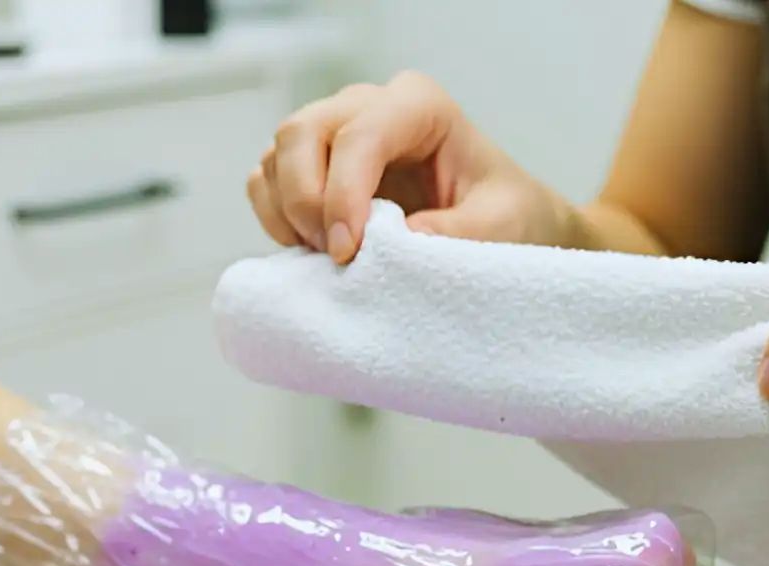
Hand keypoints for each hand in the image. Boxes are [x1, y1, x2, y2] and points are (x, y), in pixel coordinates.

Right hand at [247, 71, 573, 263]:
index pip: (359, 134)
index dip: (343, 194)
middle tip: (337, 255)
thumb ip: (457, 234)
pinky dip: (275, 220)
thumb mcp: (501, 225)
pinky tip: (312, 249)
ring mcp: (332, 134)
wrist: (498, 225)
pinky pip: (263, 183)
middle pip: (300, 133)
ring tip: (330, 256)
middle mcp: (367, 107)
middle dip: (306, 201)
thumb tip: (400, 243)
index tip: (350, 252)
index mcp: (418, 106)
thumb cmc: (505, 214)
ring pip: (275, 157)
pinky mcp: (310, 168)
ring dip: (289, 214)